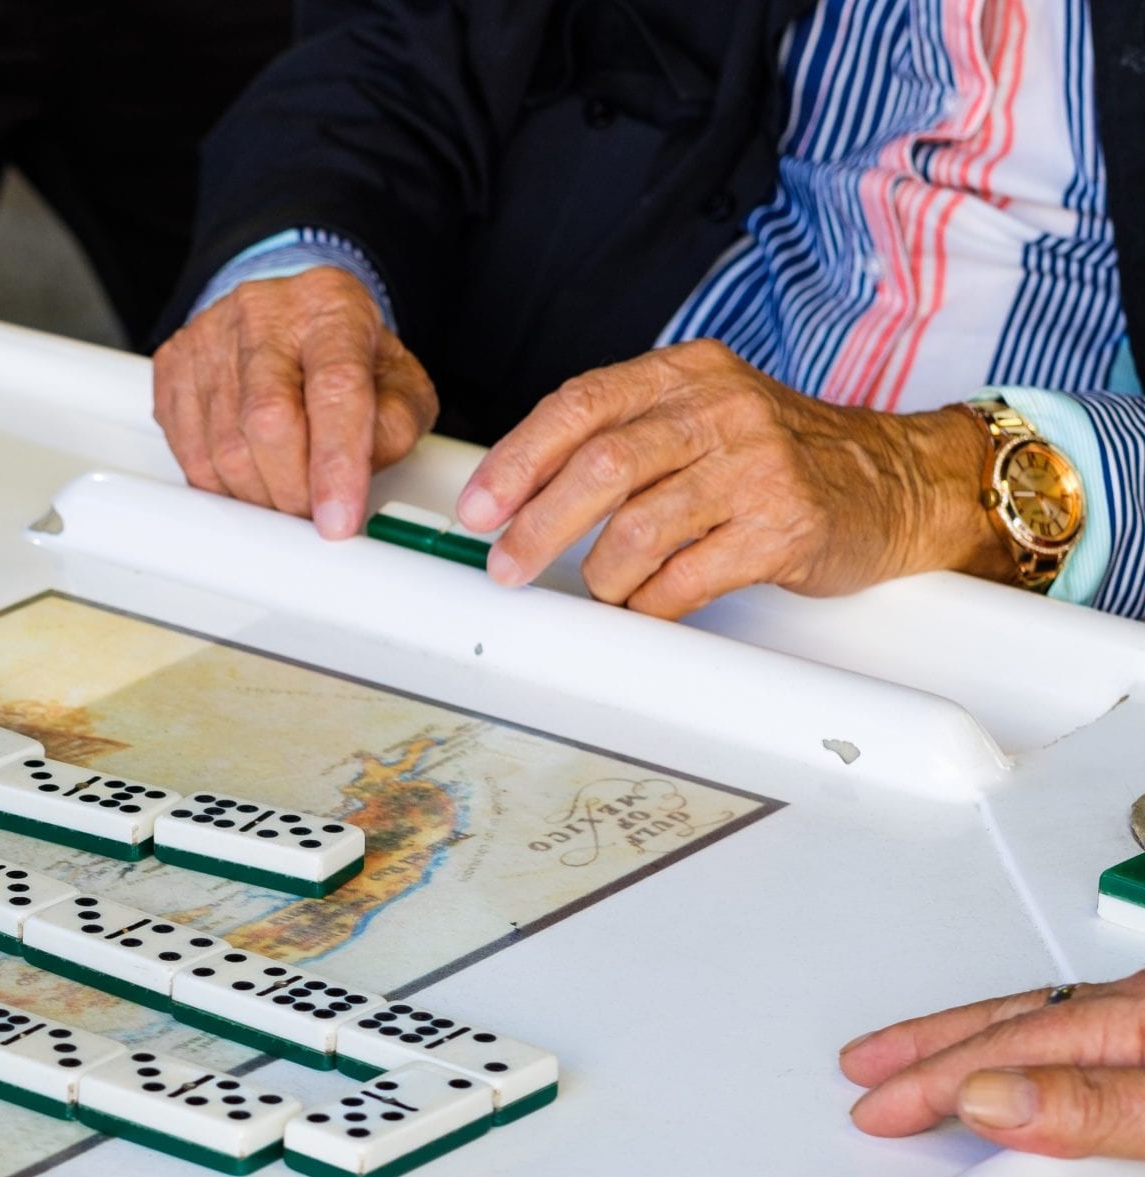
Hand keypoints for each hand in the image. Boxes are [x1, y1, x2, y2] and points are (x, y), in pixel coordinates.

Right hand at [151, 271, 437, 536]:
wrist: (290, 319)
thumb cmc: (344, 356)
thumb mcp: (397, 384)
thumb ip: (395, 427)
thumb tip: (359, 478)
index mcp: (330, 307)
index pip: (335, 387)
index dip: (336, 464)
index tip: (337, 521)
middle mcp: (264, 313)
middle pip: (268, 421)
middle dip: (292, 491)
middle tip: (310, 512)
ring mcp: (209, 337)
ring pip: (224, 447)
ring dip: (257, 495)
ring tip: (283, 493)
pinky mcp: (173, 365)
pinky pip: (189, 452)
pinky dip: (222, 485)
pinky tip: (249, 476)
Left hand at [455, 339, 1019, 614]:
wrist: (896, 481)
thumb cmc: (779, 456)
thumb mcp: (702, 417)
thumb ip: (622, 439)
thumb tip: (517, 496)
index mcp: (687, 373)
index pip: (579, 405)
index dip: (516, 461)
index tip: (477, 509)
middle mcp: (722, 410)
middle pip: (601, 467)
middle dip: (538, 526)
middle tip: (506, 566)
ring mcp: (758, 467)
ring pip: (638, 530)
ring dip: (602, 576)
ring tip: (604, 590)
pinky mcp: (786, 527)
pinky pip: (687, 578)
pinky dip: (651, 604)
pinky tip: (648, 606)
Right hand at [843, 972, 1144, 1156]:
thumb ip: (1088, 1103)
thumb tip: (986, 1098)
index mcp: (1132, 1021)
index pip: (1004, 1050)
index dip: (931, 1083)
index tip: (879, 1109)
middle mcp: (1136, 1012)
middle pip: (1006, 1022)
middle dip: (925, 1047)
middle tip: (864, 1065)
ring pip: (1037, 1024)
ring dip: (967, 1044)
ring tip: (918, 1057)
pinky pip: (1072, 1035)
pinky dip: (1021, 1049)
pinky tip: (1019, 1064)